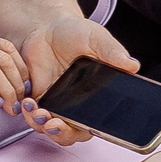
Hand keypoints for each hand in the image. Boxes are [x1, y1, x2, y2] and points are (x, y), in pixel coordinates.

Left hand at [14, 16, 140, 145]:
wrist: (48, 27)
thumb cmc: (76, 33)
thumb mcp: (97, 38)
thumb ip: (113, 52)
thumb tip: (132, 65)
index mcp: (99, 95)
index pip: (99, 124)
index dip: (90, 131)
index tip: (80, 127)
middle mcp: (79, 104)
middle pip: (73, 132)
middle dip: (63, 134)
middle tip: (54, 125)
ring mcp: (57, 103)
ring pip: (52, 128)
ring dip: (43, 126)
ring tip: (38, 112)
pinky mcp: (40, 98)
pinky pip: (34, 116)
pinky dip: (29, 114)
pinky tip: (28, 103)